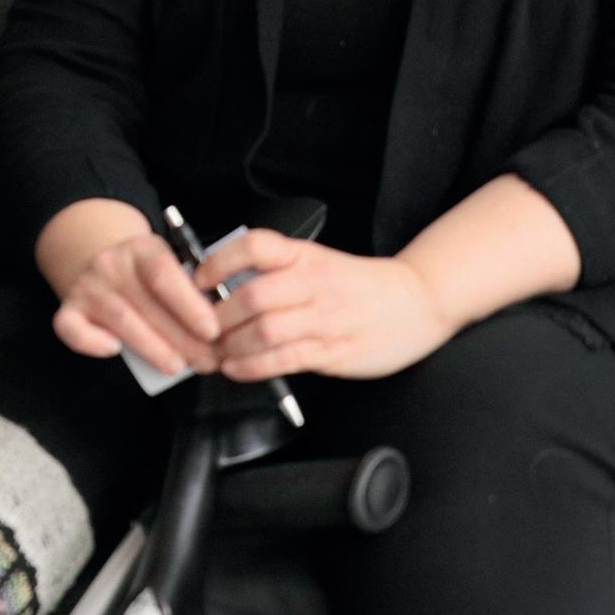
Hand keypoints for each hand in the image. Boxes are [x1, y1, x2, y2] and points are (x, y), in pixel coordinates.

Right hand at [41, 204, 220, 374]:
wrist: (103, 263)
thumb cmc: (150, 276)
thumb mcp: (172, 266)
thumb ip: (191, 290)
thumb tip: (220, 333)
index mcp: (142, 247)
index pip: (164, 273)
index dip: (189, 305)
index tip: (213, 331)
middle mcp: (111, 263)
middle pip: (146, 304)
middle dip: (182, 339)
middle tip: (207, 362)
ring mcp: (87, 286)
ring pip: (120, 320)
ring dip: (152, 349)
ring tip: (177, 367)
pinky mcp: (68, 309)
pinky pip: (71, 329)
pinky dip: (91, 342)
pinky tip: (114, 350)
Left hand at [194, 231, 457, 381]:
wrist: (417, 302)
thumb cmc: (360, 285)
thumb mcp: (318, 263)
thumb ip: (276, 272)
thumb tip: (221, 286)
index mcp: (305, 256)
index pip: (255, 247)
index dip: (218, 261)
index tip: (197, 279)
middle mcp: (313, 284)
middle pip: (252, 297)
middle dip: (217, 317)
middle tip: (199, 329)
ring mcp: (324, 318)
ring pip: (264, 331)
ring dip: (231, 346)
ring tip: (215, 353)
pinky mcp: (332, 351)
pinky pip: (284, 360)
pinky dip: (252, 366)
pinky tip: (236, 367)